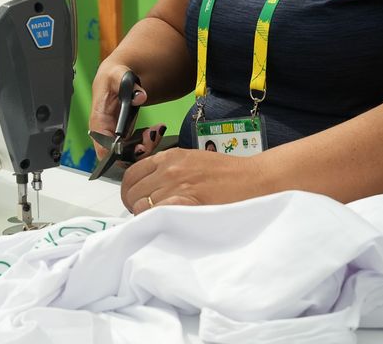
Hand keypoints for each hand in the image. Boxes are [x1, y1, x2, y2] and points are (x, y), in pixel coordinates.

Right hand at [88, 63, 148, 159]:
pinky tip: (156, 129)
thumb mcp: (117, 75)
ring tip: (157, 130)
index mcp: (98, 122)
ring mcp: (115, 138)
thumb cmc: (112, 78)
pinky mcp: (125, 138)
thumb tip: (140, 97)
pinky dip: (148, 143)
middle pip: (119, 158)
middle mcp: (105, 134)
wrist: (116, 78)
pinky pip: (136, 149)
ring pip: (129, 156)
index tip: (139, 147)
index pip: (104, 149)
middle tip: (153, 135)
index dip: (121, 154)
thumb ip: (129, 85)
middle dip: (139, 152)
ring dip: (146, 147)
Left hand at [120, 147, 265, 213]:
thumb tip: (150, 189)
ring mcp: (176, 185)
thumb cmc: (226, 174)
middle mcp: (168, 169)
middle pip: (132, 192)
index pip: (131, 174)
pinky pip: (155, 214)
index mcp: (169, 156)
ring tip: (159, 222)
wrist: (253, 180)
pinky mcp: (185, 202)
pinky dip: (155, 221)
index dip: (130, 191)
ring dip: (145, 216)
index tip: (136, 202)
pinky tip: (166, 225)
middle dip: (134, 206)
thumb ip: (170, 171)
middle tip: (146, 216)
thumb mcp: (192, 162)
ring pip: (140, 206)